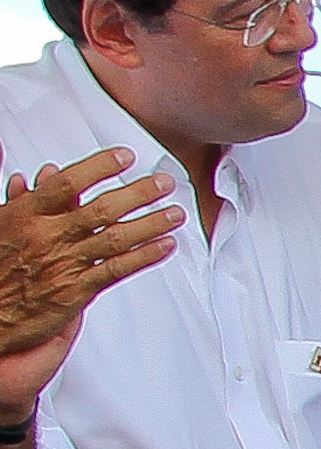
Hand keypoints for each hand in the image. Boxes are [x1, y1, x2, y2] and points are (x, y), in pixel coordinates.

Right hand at [0, 149, 182, 410]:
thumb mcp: (1, 222)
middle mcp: (48, 237)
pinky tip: (165, 246)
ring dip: (151, 224)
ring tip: (175, 213)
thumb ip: (23, 198)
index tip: (124, 157)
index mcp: (26, 215)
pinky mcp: (76, 291)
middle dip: (138, 194)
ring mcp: (64, 263)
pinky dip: (145, 256)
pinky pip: (117, 269)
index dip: (99, 166)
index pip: (68, 182)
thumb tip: (38, 173)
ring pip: (115, 238)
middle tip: (164, 184)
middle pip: (101, 209)